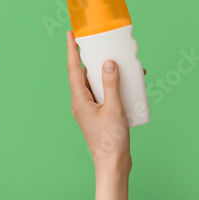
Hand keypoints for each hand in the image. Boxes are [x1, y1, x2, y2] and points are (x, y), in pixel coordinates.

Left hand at [67, 31, 130, 174]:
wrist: (113, 165)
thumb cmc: (111, 141)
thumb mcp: (114, 109)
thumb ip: (111, 85)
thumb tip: (107, 63)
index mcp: (79, 100)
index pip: (73, 69)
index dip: (71, 50)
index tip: (70, 34)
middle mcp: (81, 102)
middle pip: (84, 74)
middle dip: (92, 58)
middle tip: (101, 43)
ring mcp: (89, 109)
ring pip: (96, 84)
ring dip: (107, 73)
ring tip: (121, 63)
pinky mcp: (99, 114)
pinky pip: (104, 94)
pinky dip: (113, 86)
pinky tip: (128, 84)